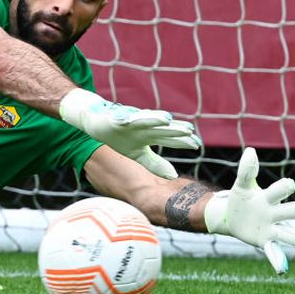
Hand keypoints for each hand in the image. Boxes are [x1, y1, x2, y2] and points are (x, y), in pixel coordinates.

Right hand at [59, 89, 200, 178]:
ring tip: (166, 119)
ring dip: (154, 119)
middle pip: (161, 129)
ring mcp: (131, 122)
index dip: (182, 141)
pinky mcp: (116, 118)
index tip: (197, 144)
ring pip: (144, 120)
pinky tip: (129, 118)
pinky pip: (121, 118)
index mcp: (150, 136)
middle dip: (173, 129)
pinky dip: (125, 118)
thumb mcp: (138, 154)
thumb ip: (154, 163)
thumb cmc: (120, 137)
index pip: (169, 139)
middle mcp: (143, 127)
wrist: (98, 123)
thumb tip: (173, 175)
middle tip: (189, 130)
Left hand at [203, 147, 294, 273]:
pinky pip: (275, 252)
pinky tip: (282, 270)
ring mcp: (272, 229)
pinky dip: (278, 261)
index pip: (283, 190)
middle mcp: (275, 213)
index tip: (288, 185)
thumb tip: (251, 151)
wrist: (229, 215)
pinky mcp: (264, 241)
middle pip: (292, 211)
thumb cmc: (241, 198)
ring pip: (289, 234)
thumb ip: (246, 170)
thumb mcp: (241, 184)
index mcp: (270, 197)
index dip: (286, 187)